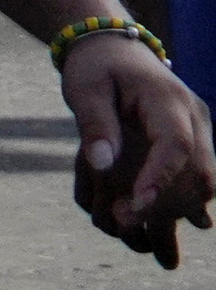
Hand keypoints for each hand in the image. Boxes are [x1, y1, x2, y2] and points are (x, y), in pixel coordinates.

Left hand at [69, 36, 215, 265]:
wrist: (116, 51)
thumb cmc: (96, 69)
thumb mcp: (85, 90)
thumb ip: (94, 126)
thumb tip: (102, 167)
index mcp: (168, 100)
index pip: (176, 144)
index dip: (160, 179)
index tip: (135, 208)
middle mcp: (194, 118)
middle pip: (199, 171)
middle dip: (168, 205)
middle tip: (123, 223)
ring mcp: (198, 132)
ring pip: (204, 182)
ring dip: (179, 211)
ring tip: (144, 238)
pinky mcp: (192, 144)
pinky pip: (197, 180)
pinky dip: (182, 204)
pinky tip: (166, 228)